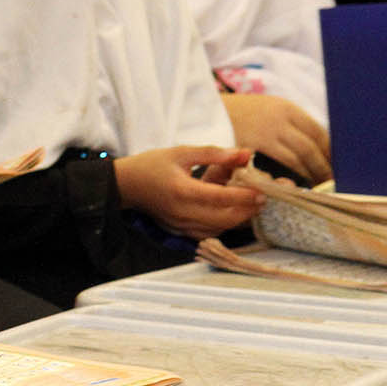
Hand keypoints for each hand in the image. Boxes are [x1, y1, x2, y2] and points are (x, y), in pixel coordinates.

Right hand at [111, 146, 262, 238]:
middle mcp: (182, 212)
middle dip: (246, 211)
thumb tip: (244, 154)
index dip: (244, 195)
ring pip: (219, 228)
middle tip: (261, 199)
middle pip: (224, 219)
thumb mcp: (182, 152)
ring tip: (247, 204)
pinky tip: (227, 213)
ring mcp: (180, 225)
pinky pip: (208, 233)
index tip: (262, 192)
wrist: (125, 185)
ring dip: (236, 218)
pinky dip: (222, 225)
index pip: (220, 197)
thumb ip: (214, 154)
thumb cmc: (151, 165)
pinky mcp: (179, 231)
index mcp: (182, 190)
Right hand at [218, 93, 331, 184]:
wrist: (203, 110)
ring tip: (316, 187)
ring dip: (308, 175)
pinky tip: (289, 187)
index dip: (330, 151)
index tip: (338, 164)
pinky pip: (273, 169)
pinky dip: (286, 179)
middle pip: (309, 148)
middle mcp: (277, 120)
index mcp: (285, 108)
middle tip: (331, 182)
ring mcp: (262, 134)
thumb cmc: (235, 114)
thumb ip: (288, 123)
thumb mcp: (266, 109)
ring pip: (296, 160)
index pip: (318, 132)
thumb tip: (317, 143)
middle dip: (323, 167)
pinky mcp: (247, 150)